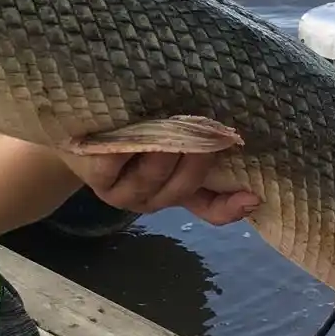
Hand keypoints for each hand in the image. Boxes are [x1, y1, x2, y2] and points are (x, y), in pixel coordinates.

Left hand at [59, 148, 259, 225]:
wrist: (82, 129)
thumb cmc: (135, 128)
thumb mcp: (175, 142)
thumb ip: (205, 153)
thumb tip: (247, 168)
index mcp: (174, 192)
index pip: (210, 208)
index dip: (230, 207)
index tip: (252, 197)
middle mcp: (150, 198)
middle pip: (180, 188)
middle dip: (195, 161)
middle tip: (208, 132)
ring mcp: (120, 192)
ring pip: (149, 179)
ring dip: (161, 154)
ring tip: (172, 127)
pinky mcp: (95, 177)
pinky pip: (112, 165)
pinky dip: (123, 149)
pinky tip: (132, 132)